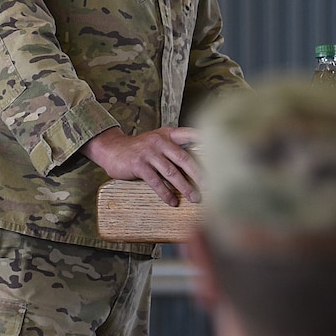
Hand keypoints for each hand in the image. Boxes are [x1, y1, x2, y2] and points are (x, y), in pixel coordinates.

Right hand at [84, 127, 201, 206]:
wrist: (112, 149)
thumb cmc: (140, 148)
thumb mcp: (158, 140)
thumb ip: (175, 147)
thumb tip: (199, 162)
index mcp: (168, 134)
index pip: (190, 134)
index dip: (206, 140)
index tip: (222, 148)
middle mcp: (160, 141)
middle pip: (184, 158)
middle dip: (199, 174)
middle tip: (211, 186)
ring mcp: (149, 153)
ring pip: (171, 172)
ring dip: (185, 187)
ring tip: (195, 198)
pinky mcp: (139, 165)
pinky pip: (155, 181)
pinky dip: (165, 193)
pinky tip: (172, 202)